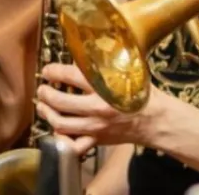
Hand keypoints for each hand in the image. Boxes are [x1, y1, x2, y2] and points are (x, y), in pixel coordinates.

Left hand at [36, 63, 168, 155]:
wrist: (155, 119)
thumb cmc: (142, 93)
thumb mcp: (127, 71)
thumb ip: (105, 63)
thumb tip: (82, 54)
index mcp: (106, 86)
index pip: (71, 75)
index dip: (54, 71)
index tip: (48, 69)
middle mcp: (98, 107)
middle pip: (60, 101)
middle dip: (45, 93)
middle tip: (43, 88)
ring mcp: (96, 126)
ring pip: (61, 124)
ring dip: (47, 114)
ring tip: (43, 106)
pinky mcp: (97, 139)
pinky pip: (73, 145)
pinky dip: (61, 139)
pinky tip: (57, 130)